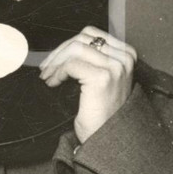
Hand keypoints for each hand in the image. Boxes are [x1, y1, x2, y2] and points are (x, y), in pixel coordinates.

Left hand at [38, 26, 135, 143]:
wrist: (108, 139)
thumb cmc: (103, 112)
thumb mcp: (103, 78)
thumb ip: (93, 59)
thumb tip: (65, 47)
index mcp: (127, 54)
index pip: (92, 34)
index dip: (68, 45)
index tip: (54, 59)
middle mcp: (125, 58)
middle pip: (82, 38)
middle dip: (59, 52)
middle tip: (46, 68)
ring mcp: (115, 67)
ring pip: (75, 49)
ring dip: (56, 62)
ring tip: (48, 76)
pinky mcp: (102, 77)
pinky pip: (71, 64)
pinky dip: (57, 72)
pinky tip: (53, 83)